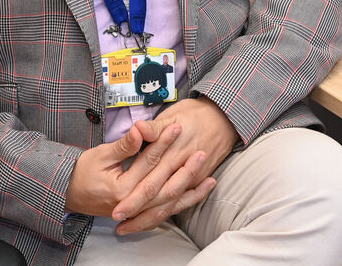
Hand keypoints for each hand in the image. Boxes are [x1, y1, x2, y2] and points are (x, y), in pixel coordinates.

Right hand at [64, 121, 214, 224]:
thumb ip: (125, 145)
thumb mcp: (101, 154)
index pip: (149, 163)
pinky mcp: (141, 212)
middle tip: (201, 150)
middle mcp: (133, 202)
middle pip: (165, 185)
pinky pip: (167, 210)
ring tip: (210, 177)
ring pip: (170, 202)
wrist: (70, 193)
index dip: (163, 143)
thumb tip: (141, 130)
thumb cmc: (83, 172)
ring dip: (191, 190)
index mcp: (122, 188)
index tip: (177, 127)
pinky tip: (199, 192)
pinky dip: (184, 201)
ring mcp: (138, 210)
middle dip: (185, 168)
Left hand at [111, 97, 238, 231]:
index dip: (134, 199)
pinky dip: (166, 211)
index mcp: (174, 155)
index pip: (150, 183)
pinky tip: (153, 218)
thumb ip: (154, 127)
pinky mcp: (199, 180)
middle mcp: (183, 171)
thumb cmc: (195, 113)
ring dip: (150, 218)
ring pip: (169, 205)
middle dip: (138, 214)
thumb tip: (138, 129)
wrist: (223, 116)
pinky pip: (182, 201)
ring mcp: (192, 178)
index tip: (118, 211)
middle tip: (119, 224)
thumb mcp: (171, 115)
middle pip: (158, 199)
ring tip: (130, 227)